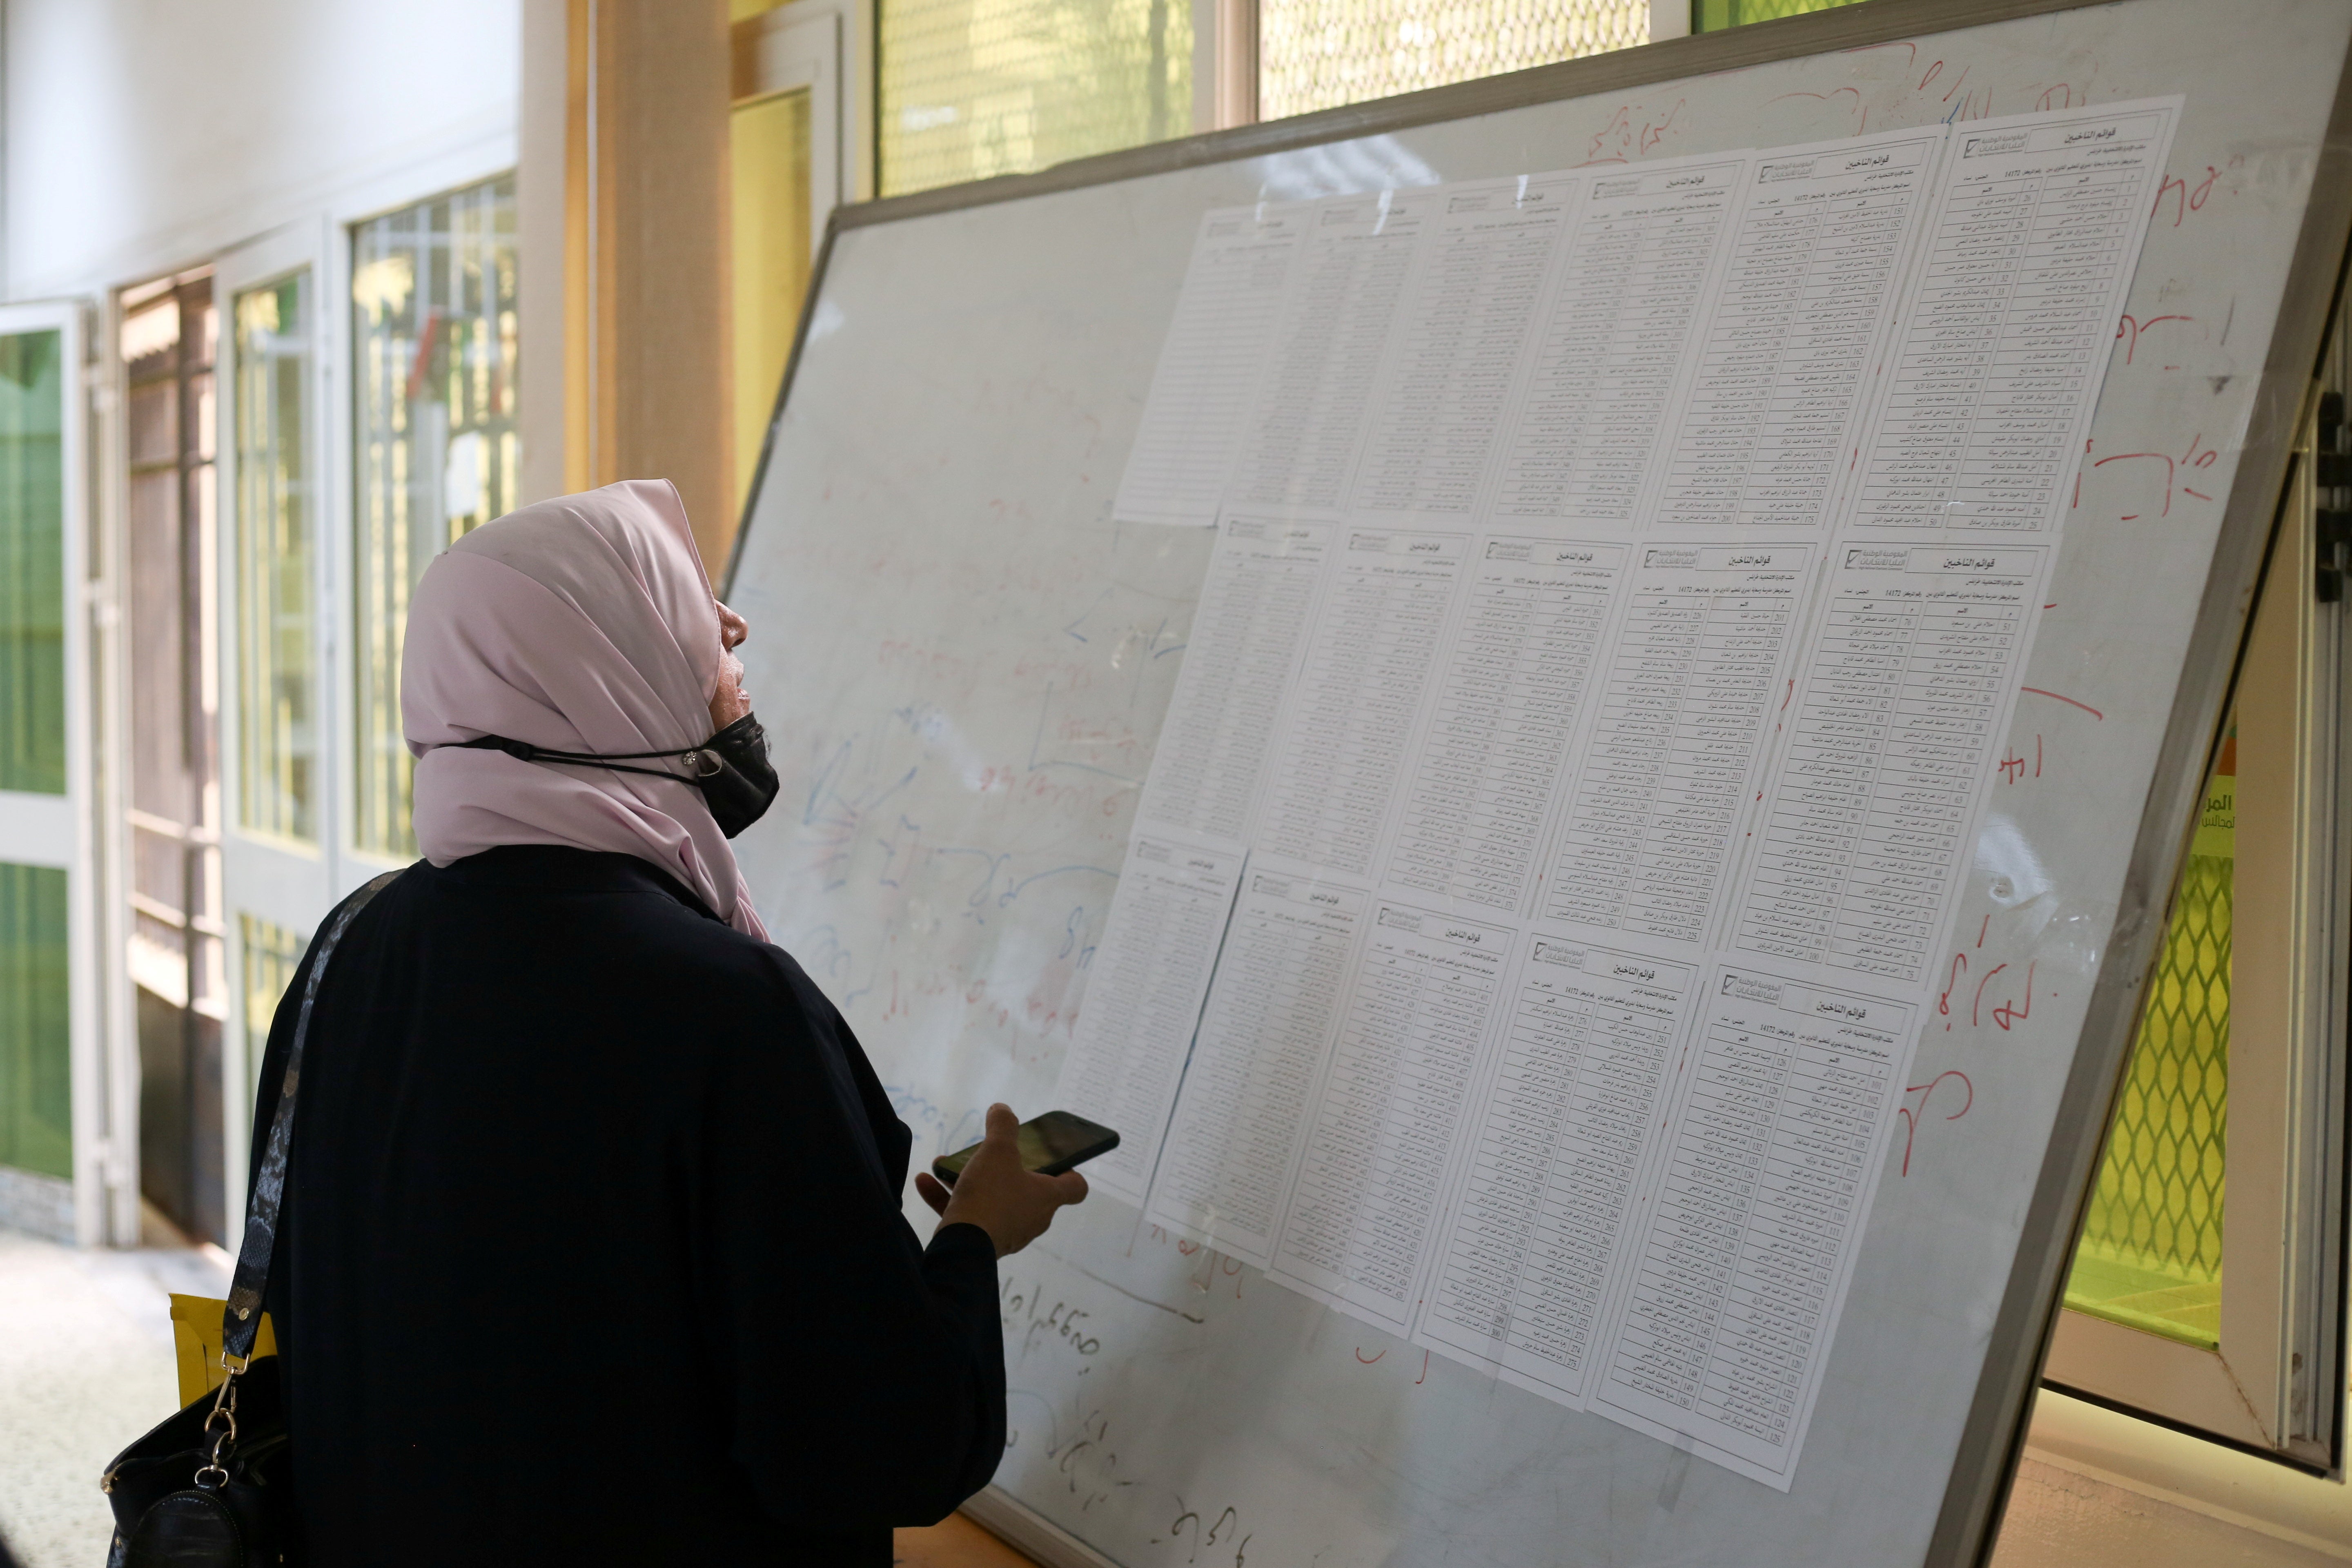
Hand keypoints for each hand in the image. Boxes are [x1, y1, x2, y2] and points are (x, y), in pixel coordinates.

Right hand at [914, 1104, 1087, 1257]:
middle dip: (1002, 1169)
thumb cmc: (990, 1195)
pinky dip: (949, 1199)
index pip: (1075, 1187)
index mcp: (1047, 1197)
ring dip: (968, 1180)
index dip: (1069, 1170)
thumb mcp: (997, 1150)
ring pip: (992, 1200)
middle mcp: (1032, 1218)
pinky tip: (925, 1181)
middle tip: (987, 1154)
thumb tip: (1002, 1108)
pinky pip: (969, 1215)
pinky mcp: (983, 1243)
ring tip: (945, 1164)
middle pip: (1026, 1189)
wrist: (962, 1246)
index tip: (1054, 1158)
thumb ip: (1002, 1126)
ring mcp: (1008, 1232)